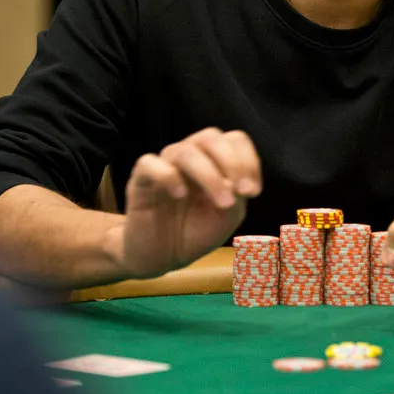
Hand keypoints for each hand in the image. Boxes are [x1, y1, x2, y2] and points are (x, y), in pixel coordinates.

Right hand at [115, 127, 261, 279]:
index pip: (233, 140)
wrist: (161, 257)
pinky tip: (179, 194)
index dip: (248, 159)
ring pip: (184, 151)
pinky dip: (167, 175)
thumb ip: (237, 196)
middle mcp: (190, 157)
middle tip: (241, 192)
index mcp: (213, 161)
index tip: (253, 191)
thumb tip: (237, 181)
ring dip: (209, 175)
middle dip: (231, 162)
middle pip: (210, 137)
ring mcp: (164, 165)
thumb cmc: (195, 232)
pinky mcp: (140, 179)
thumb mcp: (226, 217)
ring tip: (222, 202)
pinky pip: (149, 163)